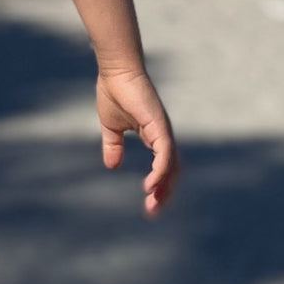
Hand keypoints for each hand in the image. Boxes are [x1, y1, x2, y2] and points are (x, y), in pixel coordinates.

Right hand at [95, 68, 179, 217]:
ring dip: (164, 187)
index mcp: (153, 136)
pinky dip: (161, 172)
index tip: (148, 205)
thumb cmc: (114, 92)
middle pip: (172, 171)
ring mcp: (163, 131)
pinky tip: (151, 185)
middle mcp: (163, 136)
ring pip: (171, 166)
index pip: (163, 167)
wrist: (115, 71)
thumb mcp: (111, 126)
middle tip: (151, 212)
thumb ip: (113, 146)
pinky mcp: (160, 126)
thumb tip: (112, 166)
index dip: (159, 186)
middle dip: (164, 193)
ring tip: (152, 203)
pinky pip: (165, 155)